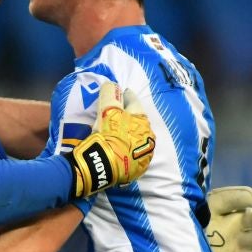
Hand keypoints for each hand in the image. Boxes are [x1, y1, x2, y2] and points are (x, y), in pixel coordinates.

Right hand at [67, 83, 155, 197]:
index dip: (126, 95)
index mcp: (142, 120)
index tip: (123, 92)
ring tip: (119, 133)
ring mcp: (144, 153)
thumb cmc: (108, 134)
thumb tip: (111, 84)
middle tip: (119, 113)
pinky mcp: (138, 167)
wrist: (104, 165)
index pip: (134, 102)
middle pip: (138, 120)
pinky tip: (120, 149)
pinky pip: (133, 153)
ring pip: (137, 137)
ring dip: (129, 133)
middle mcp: (147, 135)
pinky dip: (128, 149)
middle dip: (130, 115)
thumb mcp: (107, 110)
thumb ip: (110, 94)